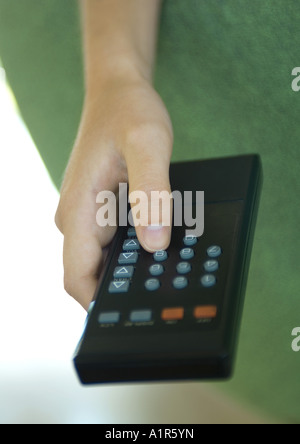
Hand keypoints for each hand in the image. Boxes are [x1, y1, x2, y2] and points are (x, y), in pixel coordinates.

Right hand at [55, 75, 172, 309]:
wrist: (118, 92)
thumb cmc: (128, 111)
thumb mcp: (147, 144)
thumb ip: (151, 193)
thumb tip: (155, 243)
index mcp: (79, 210)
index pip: (77, 276)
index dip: (99, 303)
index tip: (131, 313)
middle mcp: (76, 218)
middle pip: (91, 274)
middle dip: (122, 288)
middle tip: (162, 287)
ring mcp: (86, 215)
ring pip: (102, 260)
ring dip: (129, 269)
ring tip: (163, 267)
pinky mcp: (98, 210)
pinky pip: (111, 244)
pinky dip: (131, 251)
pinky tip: (154, 245)